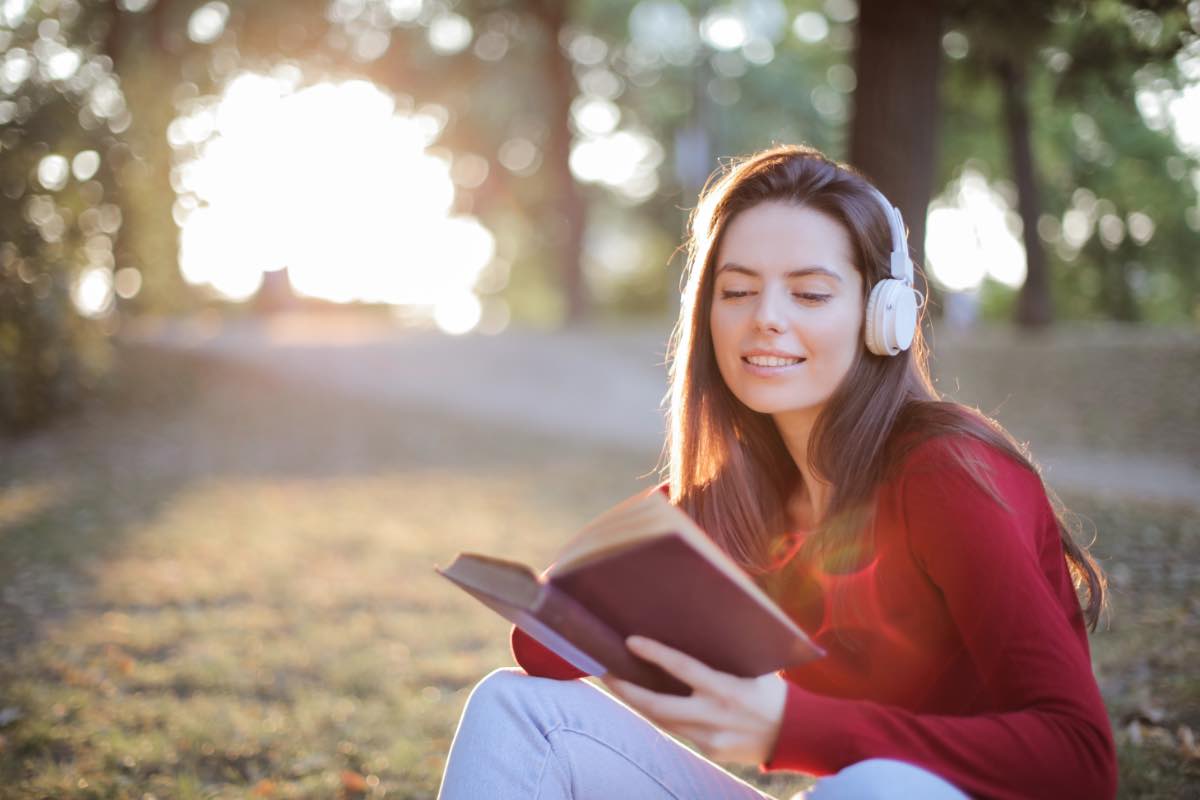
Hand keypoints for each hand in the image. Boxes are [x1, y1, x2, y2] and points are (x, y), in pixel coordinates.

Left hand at [598, 636, 788, 765]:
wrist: (798, 733)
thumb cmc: (773, 690)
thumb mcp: (754, 667)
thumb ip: (725, 654)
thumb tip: (699, 625)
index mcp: (727, 688)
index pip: (682, 667)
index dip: (654, 654)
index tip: (630, 642)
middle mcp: (715, 715)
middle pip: (658, 705)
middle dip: (627, 690)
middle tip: (606, 673)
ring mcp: (710, 738)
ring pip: (662, 721)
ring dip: (638, 704)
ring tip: (619, 686)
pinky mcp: (710, 750)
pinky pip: (679, 732)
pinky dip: (663, 717)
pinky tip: (649, 704)